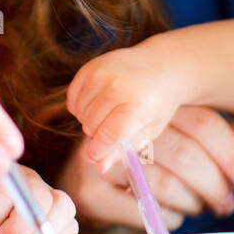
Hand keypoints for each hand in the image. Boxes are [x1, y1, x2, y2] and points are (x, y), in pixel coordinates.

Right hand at [56, 107, 233, 228]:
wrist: (90, 173)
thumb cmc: (152, 155)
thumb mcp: (192, 140)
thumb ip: (229, 147)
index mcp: (154, 104)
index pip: (202, 122)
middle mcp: (126, 124)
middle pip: (185, 154)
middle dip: (216, 185)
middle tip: (227, 204)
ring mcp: (104, 157)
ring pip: (166, 184)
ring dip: (195, 202)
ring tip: (201, 206)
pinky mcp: (92, 190)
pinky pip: (144, 209)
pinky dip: (170, 216)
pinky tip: (175, 212)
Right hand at [66, 42, 186, 169]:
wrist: (161, 66)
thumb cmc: (156, 104)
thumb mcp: (147, 131)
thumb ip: (123, 150)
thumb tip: (99, 167)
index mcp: (137, 106)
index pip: (107, 136)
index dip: (98, 151)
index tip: (96, 155)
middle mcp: (118, 87)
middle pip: (90, 126)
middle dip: (97, 134)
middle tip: (112, 127)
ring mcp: (102, 74)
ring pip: (80, 113)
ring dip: (89, 120)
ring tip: (107, 114)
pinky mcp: (90, 67)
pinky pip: (72, 98)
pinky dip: (79, 106)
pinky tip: (96, 103)